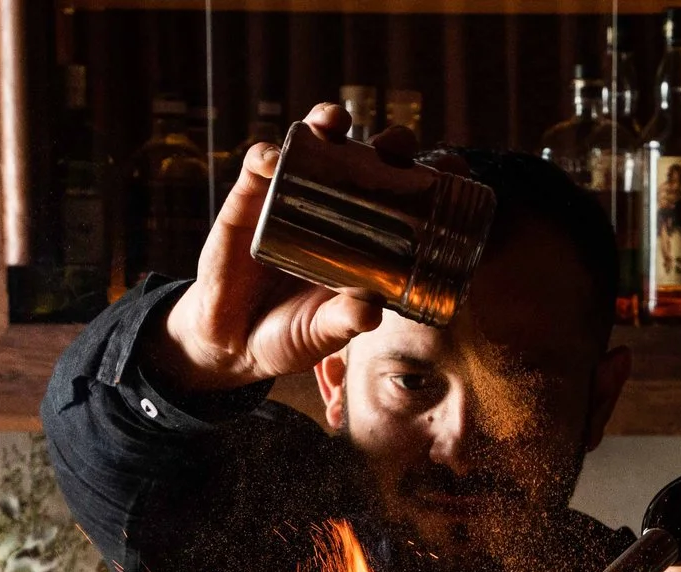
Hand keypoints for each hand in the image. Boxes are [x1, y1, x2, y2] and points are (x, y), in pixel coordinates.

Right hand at [154, 103, 431, 392]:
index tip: (449, 170)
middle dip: (387, 143)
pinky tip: (273, 158)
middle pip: (368, 161)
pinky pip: (258, 166)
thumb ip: (344, 321)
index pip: (403, 196)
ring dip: (325, 123)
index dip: (425, 177)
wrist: (231, 341)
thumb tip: (370, 312)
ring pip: (314, 146)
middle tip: (396, 145)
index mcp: (365, 238)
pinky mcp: (249, 200)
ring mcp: (292, 198)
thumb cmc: (290, 334)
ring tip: (334, 123)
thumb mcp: (322, 332)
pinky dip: (266, 155)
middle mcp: (333, 209)